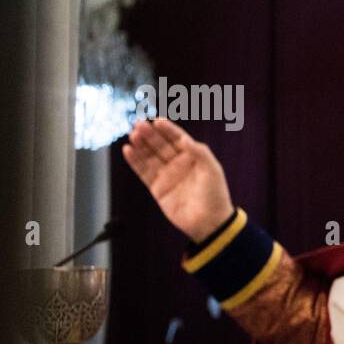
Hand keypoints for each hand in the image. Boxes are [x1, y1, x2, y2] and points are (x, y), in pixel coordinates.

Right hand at [122, 118, 234, 242]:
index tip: (157, 121)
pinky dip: (135, 161)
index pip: (177, 139)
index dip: (168, 130)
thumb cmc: (215, 195)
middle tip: (139, 125)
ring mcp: (167, 175)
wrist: (209, 222)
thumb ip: (200, 152)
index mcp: (193, 157)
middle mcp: (178, 164)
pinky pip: (143, 171)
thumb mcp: (213, 170)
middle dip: (150, 134)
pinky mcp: (157, 188)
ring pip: (150, 156)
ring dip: (140, 145)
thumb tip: (185, 139)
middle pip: (161, 145)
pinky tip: (128, 150)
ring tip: (132, 135)